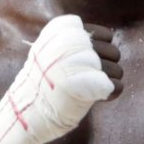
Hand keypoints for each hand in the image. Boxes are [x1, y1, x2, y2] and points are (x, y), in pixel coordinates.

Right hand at [0, 15, 118, 143]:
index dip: (101, 51)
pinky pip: (116, 86)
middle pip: (114, 52)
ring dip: (108, 82)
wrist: (25, 112)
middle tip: (86, 79)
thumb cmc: (42, 84)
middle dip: (107, 67)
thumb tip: (108, 37)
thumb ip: (73, 40)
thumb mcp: (49, 50)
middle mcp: (75, 42)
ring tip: (87, 89)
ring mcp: (83, 62)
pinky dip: (110, 95)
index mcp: (65, 31)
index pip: (106, 35)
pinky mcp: (91, 83)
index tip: (85, 64)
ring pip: (117, 70)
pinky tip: (94, 99)